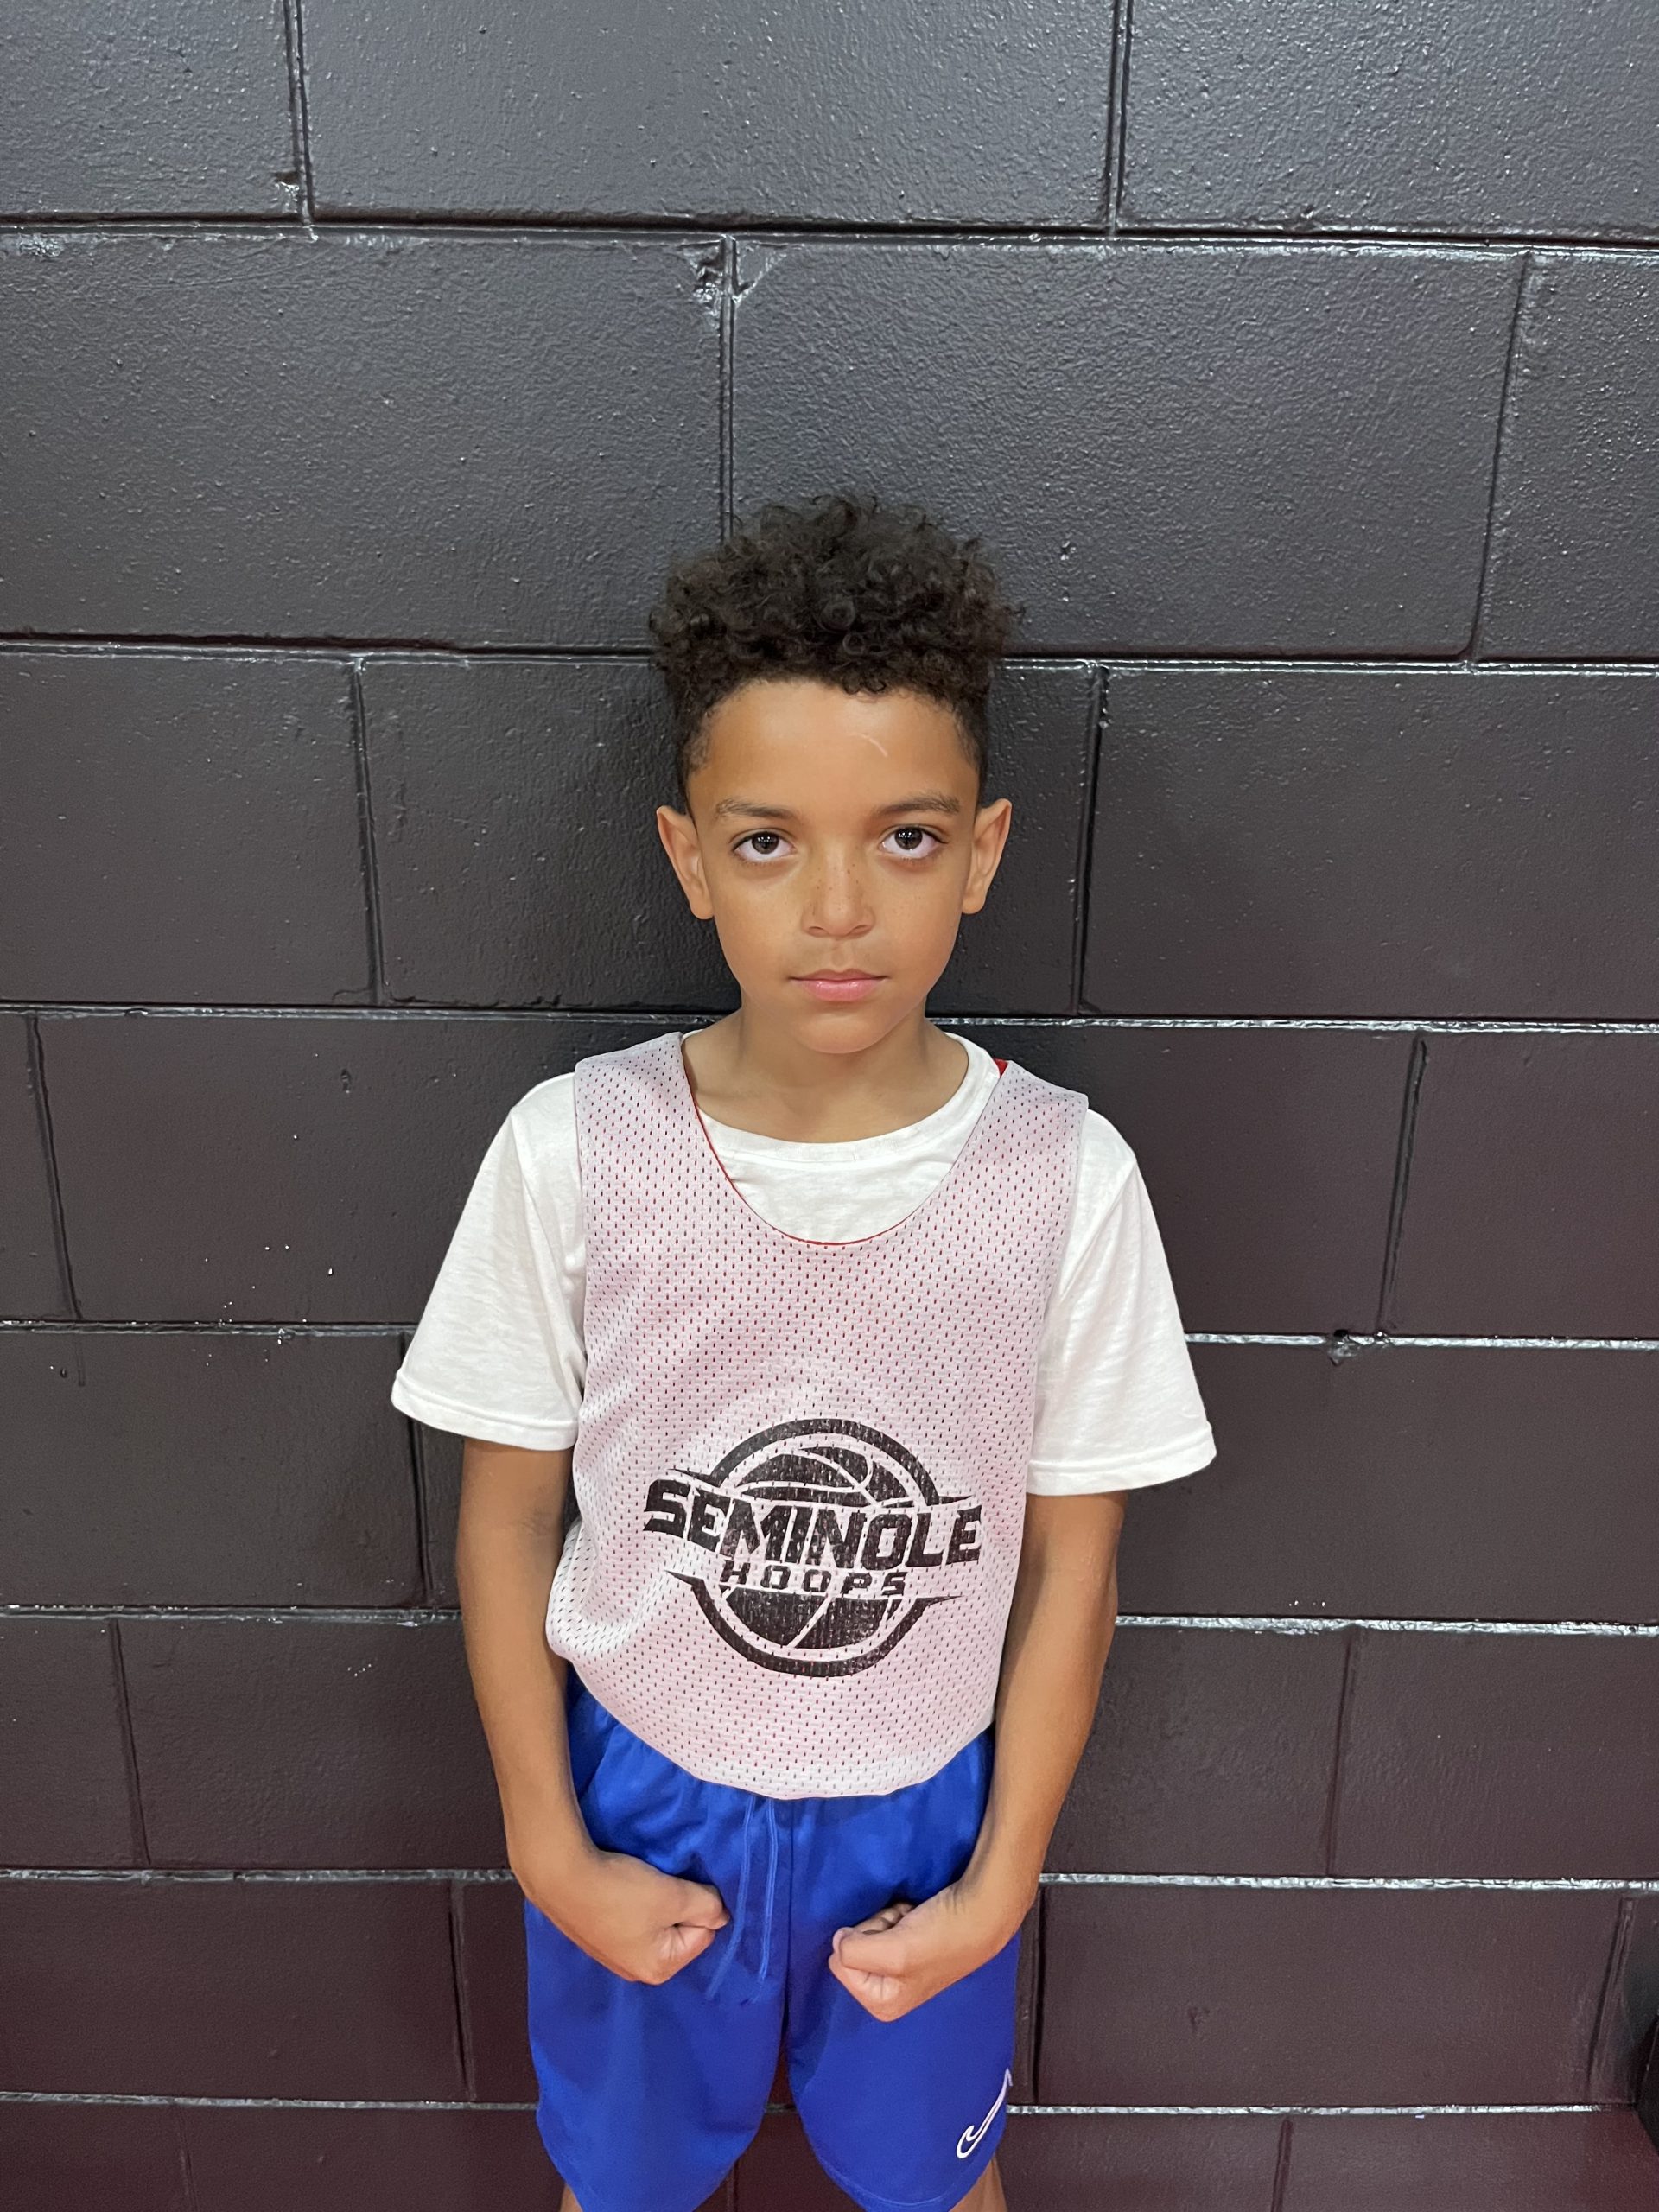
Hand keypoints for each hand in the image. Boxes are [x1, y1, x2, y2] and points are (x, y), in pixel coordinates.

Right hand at [516, 1840, 728, 1984]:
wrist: (561, 1877)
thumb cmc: (621, 1891)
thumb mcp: (673, 1896)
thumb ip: (707, 1906)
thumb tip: (723, 1915)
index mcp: (660, 1969)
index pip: (704, 1933)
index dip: (699, 1904)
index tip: (679, 1886)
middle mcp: (637, 1972)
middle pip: (679, 1932)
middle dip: (676, 1906)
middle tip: (659, 1884)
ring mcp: (614, 1957)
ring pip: (655, 1925)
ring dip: (655, 1904)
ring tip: (639, 1883)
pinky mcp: (597, 1938)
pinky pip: (631, 1922)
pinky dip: (632, 1904)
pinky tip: (620, 1888)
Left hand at [828, 1876, 1022, 2021]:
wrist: (982, 1911)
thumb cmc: (941, 1935)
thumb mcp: (894, 1952)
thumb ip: (854, 1952)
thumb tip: (838, 1941)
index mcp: (881, 2003)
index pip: (839, 1962)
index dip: (862, 1942)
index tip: (891, 1938)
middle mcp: (886, 1989)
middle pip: (852, 1945)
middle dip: (875, 1929)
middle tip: (903, 1927)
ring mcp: (897, 1966)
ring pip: (866, 1931)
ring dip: (886, 1919)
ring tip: (912, 1921)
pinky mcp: (908, 1944)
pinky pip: (884, 1923)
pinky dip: (897, 1915)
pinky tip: (915, 1916)